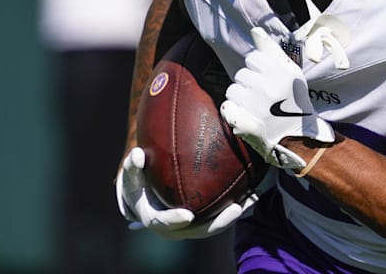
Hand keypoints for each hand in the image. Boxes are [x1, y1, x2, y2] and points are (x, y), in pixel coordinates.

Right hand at [114, 147, 254, 238]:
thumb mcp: (132, 177)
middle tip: (236, 209)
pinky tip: (254, 189)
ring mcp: (193, 226)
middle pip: (201, 230)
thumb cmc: (139, 186)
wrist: (147, 199)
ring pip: (217, 224)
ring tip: (253, 199)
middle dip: (219, 222)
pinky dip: (238, 204)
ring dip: (236, 214)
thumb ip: (133, 167)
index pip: (166, 223)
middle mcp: (178, 229)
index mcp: (156, 220)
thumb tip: (137, 154)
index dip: (176, 220)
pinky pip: (222, 214)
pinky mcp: (205, 219)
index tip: (187, 215)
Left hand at [220, 27, 334, 169]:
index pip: (253, 59)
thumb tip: (255, 30)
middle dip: (250, 83)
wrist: (297, 137)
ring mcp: (255, 108)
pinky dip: (234, 110)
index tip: (268, 81)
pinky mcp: (244, 124)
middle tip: (263, 96)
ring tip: (255, 106)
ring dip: (241, 97)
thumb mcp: (290, 73)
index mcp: (281, 75)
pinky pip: (227, 106)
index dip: (259, 69)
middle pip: (242, 74)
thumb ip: (271, 50)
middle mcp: (268, 89)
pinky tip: (246, 115)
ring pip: (232, 89)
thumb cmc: (294, 102)